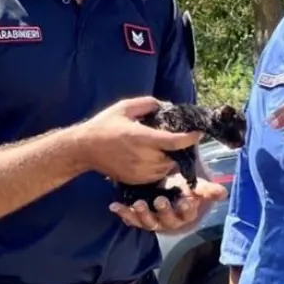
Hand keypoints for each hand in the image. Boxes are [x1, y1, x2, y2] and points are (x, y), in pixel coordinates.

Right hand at [75, 97, 203, 184]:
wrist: (84, 149)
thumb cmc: (104, 125)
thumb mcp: (124, 107)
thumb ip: (147, 104)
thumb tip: (165, 106)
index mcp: (141, 138)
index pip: (173, 142)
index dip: (189, 138)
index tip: (199, 133)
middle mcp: (143, 157)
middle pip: (173, 157)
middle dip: (179, 149)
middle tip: (178, 139)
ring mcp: (139, 171)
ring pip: (167, 169)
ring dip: (170, 159)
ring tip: (164, 149)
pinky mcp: (136, 180)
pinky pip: (157, 176)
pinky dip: (160, 168)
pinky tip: (153, 158)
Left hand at [110, 175, 227, 232]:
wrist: (169, 195)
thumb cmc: (184, 190)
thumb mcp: (196, 187)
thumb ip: (207, 190)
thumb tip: (224, 193)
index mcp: (185, 213)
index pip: (188, 212)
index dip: (187, 208)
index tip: (186, 200)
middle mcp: (170, 221)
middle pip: (167, 220)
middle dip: (163, 211)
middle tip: (159, 201)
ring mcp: (153, 221)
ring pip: (148, 222)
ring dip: (142, 214)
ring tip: (138, 204)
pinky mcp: (139, 219)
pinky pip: (130, 219)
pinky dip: (122, 213)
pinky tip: (114, 206)